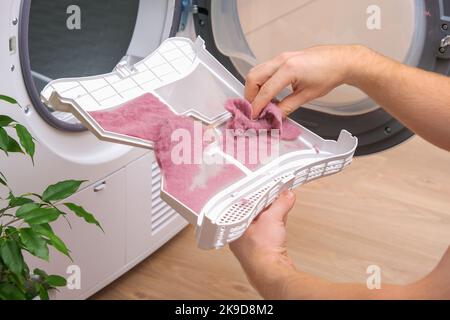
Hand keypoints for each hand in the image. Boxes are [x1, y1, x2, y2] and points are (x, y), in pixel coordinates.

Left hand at [230, 190, 296, 297]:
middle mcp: (242, 234)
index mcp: (236, 226)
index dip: (257, 195)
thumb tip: (286, 196)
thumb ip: (280, 204)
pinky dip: (278, 222)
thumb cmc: (261, 252)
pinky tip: (283, 216)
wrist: (271, 272)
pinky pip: (270, 230)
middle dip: (268, 202)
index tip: (267, 188)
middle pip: (255, 212)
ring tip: (283, 201)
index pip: (246, 204)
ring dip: (275, 211)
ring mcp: (253, 242)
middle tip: (277, 192)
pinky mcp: (265, 247)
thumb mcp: (271, 218)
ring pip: (263, 221)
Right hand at [245, 45, 367, 117]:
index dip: (257, 105)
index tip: (253, 116)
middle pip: (253, 77)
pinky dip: (261, 82)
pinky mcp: (283, 58)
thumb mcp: (307, 96)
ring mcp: (281, 57)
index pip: (265, 90)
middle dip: (250, 95)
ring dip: (254, 88)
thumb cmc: (329, 75)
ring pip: (256, 71)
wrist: (340, 61)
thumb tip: (275, 116)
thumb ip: (288, 107)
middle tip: (254, 109)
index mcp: (289, 69)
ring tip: (260, 102)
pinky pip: (264, 69)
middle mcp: (282, 60)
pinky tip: (268, 93)